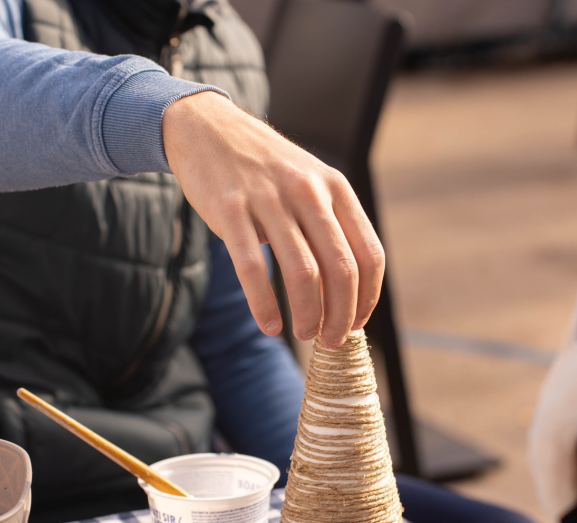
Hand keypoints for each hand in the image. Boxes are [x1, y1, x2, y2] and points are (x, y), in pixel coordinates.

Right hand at [162, 91, 384, 345]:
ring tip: (303, 333)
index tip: (357, 323)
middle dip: (341, 315)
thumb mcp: (309, 183)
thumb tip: (348, 291)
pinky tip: (269, 325)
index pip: (369, 254)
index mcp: (335, 188)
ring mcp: (269, 200)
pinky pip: (253, 268)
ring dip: (307, 315)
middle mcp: (308, 192)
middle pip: (340, 270)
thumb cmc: (264, 169)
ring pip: (302, 274)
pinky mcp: (230, 210)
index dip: (367, 297)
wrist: (208, 128)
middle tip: (331, 339)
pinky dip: (264, 305)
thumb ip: (330, 225)